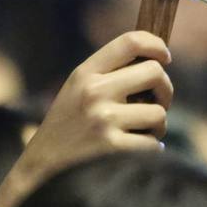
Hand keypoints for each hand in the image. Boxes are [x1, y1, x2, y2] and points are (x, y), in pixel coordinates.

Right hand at [13, 30, 173, 187]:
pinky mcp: (112, 148)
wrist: (41, 164)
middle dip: (164, 88)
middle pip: (155, 72)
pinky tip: (140, 150)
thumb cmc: (68, 123)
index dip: (156, 44)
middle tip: (158, 101)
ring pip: (159, 113)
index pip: (130, 42)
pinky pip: (153, 144)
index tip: (165, 57)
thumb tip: (158, 63)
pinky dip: (152, 148)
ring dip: (158, 125)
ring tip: (144, 131)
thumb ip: (109, 71)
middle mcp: (95, 92)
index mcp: (86, 73)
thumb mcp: (77, 87)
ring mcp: (103, 120)